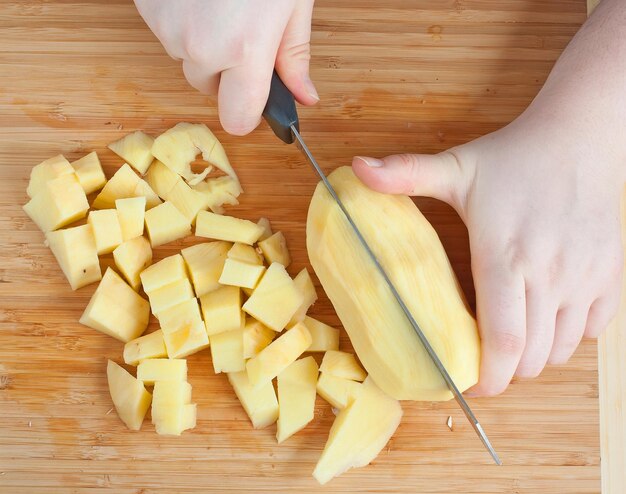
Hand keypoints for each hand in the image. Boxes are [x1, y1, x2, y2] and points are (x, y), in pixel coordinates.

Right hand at [134, 0, 317, 134]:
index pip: (236, 121)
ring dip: (201, 40)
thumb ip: (294, 55)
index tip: (253, 94)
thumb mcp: (292, 2)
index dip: (247, 111)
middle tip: (240, 24)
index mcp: (245, 50)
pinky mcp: (146, 6)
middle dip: (224, 67)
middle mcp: (200, 47)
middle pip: (208, 86)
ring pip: (185, 57)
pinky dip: (180, 18)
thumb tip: (304, 97)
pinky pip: (165, 31)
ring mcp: (167, 26)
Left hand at [352, 108, 624, 395]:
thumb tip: (355, 169)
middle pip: (531, 358)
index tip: (467, 386)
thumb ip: (406, 174)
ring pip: (560, 351)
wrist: (581, 137)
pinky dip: (564, 340)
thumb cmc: (513, 157)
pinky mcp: (609, 277)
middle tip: (481, 363)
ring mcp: (585, 278)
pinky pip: (589, 332)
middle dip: (504, 374)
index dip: (486, 377)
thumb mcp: (456, 167)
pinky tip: (543, 321)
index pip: (504, 341)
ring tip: (509, 343)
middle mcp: (550, 275)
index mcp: (506, 256)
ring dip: (533, 360)